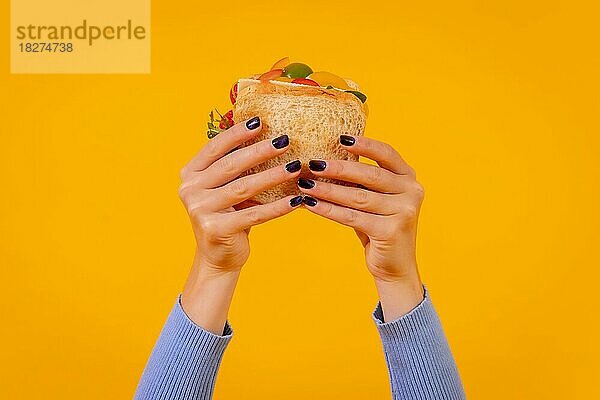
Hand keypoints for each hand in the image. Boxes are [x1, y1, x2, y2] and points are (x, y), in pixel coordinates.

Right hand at [178, 116, 302, 332]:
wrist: (218, 257)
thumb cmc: (228, 216)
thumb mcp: (226, 189)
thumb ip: (235, 167)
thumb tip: (267, 135)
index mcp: (190, 175)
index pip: (214, 148)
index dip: (237, 134)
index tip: (260, 121)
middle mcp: (190, 190)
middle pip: (231, 165)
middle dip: (260, 151)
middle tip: (285, 141)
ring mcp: (200, 210)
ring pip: (244, 188)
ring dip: (272, 176)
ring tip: (295, 167)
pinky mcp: (216, 229)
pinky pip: (254, 214)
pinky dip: (277, 207)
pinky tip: (296, 200)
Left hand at [297, 135, 424, 320]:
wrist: (395, 267)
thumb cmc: (379, 228)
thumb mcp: (374, 200)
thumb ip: (361, 182)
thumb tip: (325, 160)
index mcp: (409, 178)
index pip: (387, 154)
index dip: (364, 144)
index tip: (340, 138)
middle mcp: (412, 191)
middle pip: (369, 175)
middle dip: (338, 169)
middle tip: (313, 163)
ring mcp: (405, 211)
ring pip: (358, 197)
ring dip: (328, 190)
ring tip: (305, 183)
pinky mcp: (392, 230)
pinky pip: (352, 217)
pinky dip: (328, 210)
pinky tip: (310, 205)